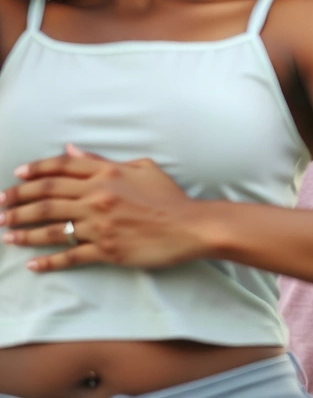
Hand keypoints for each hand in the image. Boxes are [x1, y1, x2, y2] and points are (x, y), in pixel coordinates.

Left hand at [0, 144, 203, 271]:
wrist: (190, 226)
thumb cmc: (169, 196)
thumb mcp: (142, 168)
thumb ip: (104, 161)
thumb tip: (73, 151)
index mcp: (107, 173)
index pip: (62, 167)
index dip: (36, 170)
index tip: (17, 176)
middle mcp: (98, 197)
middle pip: (47, 196)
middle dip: (18, 202)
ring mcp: (100, 225)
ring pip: (52, 227)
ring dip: (24, 231)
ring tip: (5, 233)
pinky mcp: (106, 250)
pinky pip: (70, 256)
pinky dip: (48, 261)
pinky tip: (32, 265)